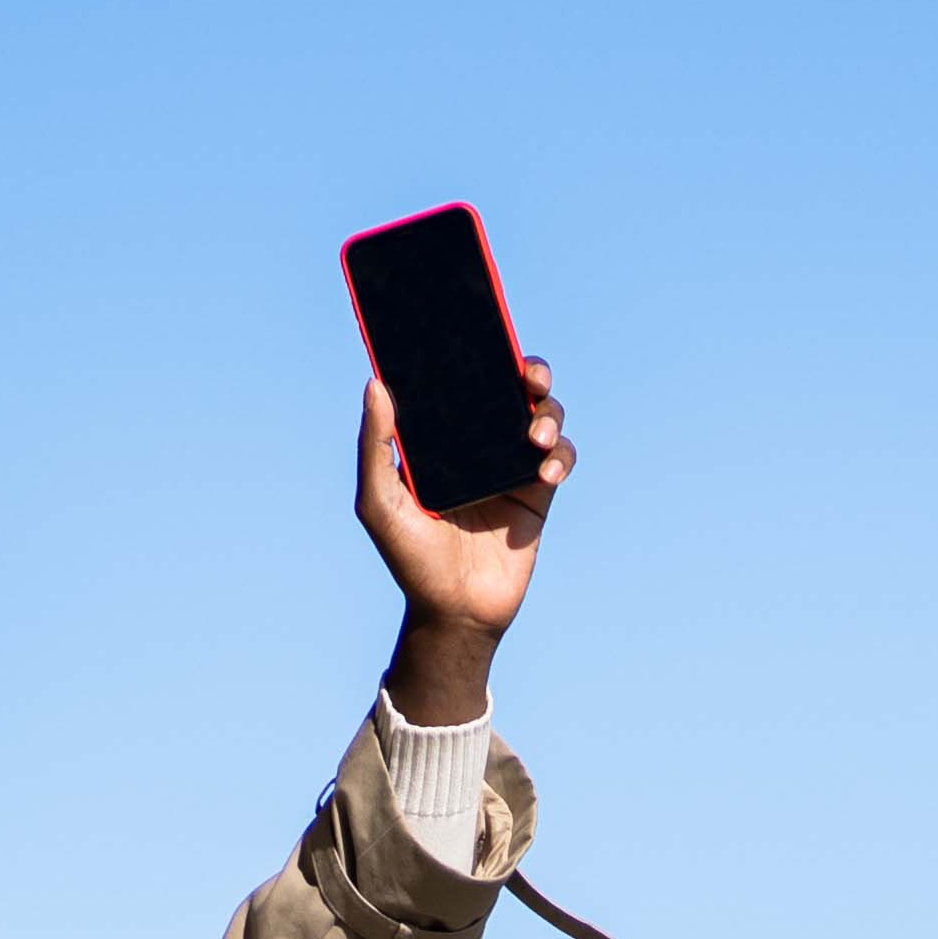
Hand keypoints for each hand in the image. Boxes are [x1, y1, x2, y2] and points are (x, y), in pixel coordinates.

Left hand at [357, 354, 567, 725]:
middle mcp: (477, 443)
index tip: (478, 325)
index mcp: (441, 436)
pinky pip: (561, 457)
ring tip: (534, 434)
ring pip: (543, 415)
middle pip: (511, 388)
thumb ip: (375, 446)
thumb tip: (375, 384)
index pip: (459, 381)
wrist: (455, 612)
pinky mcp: (538, 493)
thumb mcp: (379, 502)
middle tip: (527, 374)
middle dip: (528, 370)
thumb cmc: (410, 559)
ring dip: (548, 412)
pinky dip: (562, 453)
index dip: (472, 350)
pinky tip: (547, 468)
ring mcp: (511, 465)